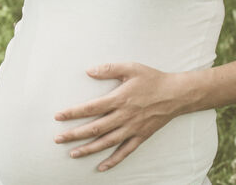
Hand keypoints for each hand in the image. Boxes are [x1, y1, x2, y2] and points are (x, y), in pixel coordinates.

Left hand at [52, 62, 187, 172]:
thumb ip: (109, 69)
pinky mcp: (141, 136)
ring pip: (107, 143)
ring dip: (89, 149)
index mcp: (119, 99)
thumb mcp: (131, 68)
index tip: (58, 117)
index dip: (73, 113)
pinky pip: (125, 152)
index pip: (90, 108)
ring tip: (73, 153)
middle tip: (57, 139)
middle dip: (74, 134)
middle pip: (95, 129)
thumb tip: (88, 71)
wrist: (177, 94)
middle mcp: (124, 117)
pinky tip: (101, 167)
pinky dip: (113, 161)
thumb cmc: (152, 79)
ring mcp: (133, 129)